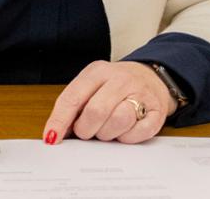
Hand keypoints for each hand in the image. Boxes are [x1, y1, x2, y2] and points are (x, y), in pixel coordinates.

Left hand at [44, 61, 173, 144]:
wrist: (151, 77)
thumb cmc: (115, 85)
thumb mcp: (91, 85)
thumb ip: (73, 104)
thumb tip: (56, 131)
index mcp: (98, 71)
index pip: (73, 97)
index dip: (60, 120)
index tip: (52, 136)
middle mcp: (120, 80)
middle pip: (96, 111)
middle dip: (86, 129)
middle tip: (86, 131)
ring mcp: (141, 95)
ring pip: (118, 121)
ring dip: (107, 133)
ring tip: (106, 128)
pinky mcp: (157, 112)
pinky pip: (137, 133)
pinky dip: (127, 138)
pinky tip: (124, 130)